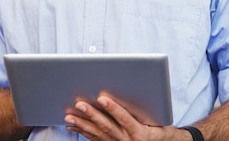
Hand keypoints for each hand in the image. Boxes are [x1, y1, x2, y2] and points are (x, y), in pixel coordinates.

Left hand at [64, 95, 180, 140]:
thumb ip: (144, 110)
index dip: (113, 108)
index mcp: (140, 134)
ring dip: (82, 124)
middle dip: (92, 115)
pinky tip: (72, 126)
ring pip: (97, 134)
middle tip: (79, 104)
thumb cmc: (159, 130)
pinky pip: (94, 140)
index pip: (125, 119)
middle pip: (106, 126)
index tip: (102, 98)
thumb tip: (130, 93)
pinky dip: (82, 132)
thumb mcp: (159, 122)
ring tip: (69, 116)